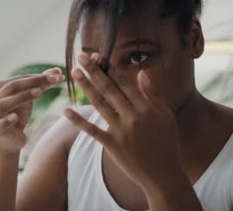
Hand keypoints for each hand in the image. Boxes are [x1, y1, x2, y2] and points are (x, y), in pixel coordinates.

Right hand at [0, 69, 63, 153]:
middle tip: (53, 80)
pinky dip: (6, 121)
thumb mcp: (29, 98)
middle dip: (34, 82)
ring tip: (39, 92)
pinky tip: (15, 117)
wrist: (9, 140)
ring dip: (21, 97)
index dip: (37, 76)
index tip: (57, 74)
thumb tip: (56, 70)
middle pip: (11, 87)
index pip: (18, 79)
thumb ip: (39, 84)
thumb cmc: (17, 114)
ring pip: (4, 104)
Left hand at [64, 52, 182, 191]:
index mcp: (147, 108)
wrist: (164, 176)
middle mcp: (133, 117)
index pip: (125, 82)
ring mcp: (121, 131)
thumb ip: (153, 94)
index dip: (111, 67)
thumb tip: (141, 73)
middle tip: (80, 57)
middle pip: (110, 89)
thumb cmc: (167, 143)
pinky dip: (78, 120)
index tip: (99, 56)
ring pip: (100, 104)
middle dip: (94, 71)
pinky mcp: (111, 145)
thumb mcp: (166, 116)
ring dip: (86, 87)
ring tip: (74, 73)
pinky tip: (66, 110)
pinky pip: (92, 130)